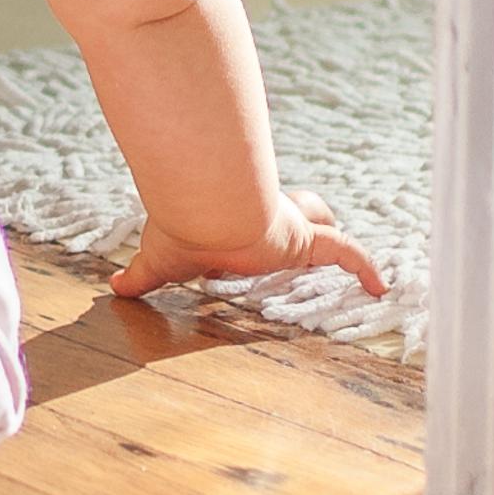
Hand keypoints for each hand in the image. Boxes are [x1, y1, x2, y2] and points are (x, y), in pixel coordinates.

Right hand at [110, 187, 387, 301]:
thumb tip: (113, 288)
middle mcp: (263, 215)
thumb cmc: (179, 228)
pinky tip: (380, 286)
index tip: (251, 240)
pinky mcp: (303, 239)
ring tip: (353, 256)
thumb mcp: (158, 261)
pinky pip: (344, 251)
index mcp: (234, 221)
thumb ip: (141, 277)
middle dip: (303, 213)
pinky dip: (364, 266)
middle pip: (294, 206)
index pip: (252, 219)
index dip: (257, 226)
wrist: (200, 210)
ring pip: (318, 219)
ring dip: (330, 230)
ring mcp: (285, 225)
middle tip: (309, 225)